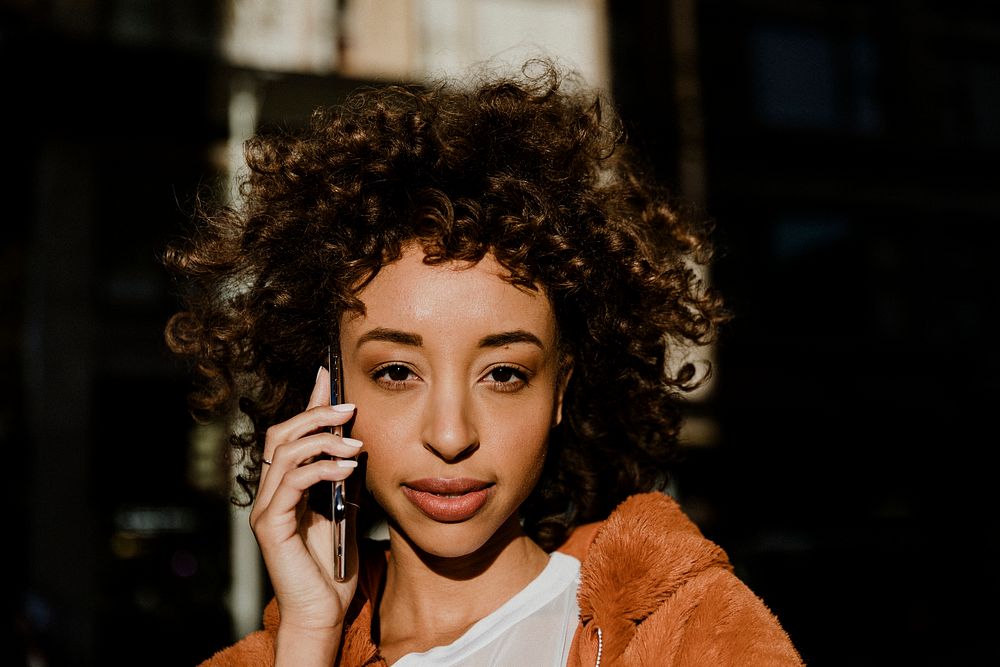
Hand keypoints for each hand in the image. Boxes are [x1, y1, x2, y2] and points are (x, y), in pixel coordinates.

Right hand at [249, 366, 361, 661]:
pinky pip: (292, 482)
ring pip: (285, 452)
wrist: (324, 611)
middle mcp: (271, 491)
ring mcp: (267, 507)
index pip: (294, 432)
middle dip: (315, 414)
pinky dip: (321, 469)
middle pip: (282, 434)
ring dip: (323, 440)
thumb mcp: (348, 508)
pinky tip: (347, 468)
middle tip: (349, 408)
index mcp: (288, 484)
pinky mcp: (270, 525)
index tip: (330, 372)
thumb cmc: (335, 564)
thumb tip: (360, 441)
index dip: (310, 400)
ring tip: (356, 444)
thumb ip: (346, 476)